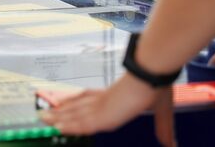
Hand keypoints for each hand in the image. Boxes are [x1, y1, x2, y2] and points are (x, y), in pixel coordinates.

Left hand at [41, 74, 174, 146]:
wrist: (152, 75)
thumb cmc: (157, 86)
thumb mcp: (162, 111)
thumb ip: (163, 128)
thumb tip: (171, 143)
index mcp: (113, 96)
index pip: (89, 99)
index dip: (74, 102)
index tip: (62, 104)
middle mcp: (103, 100)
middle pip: (77, 106)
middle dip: (61, 111)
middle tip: (43, 114)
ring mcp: (101, 108)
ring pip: (74, 115)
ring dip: (58, 118)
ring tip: (42, 119)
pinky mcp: (103, 115)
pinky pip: (81, 123)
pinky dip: (68, 125)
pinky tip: (57, 127)